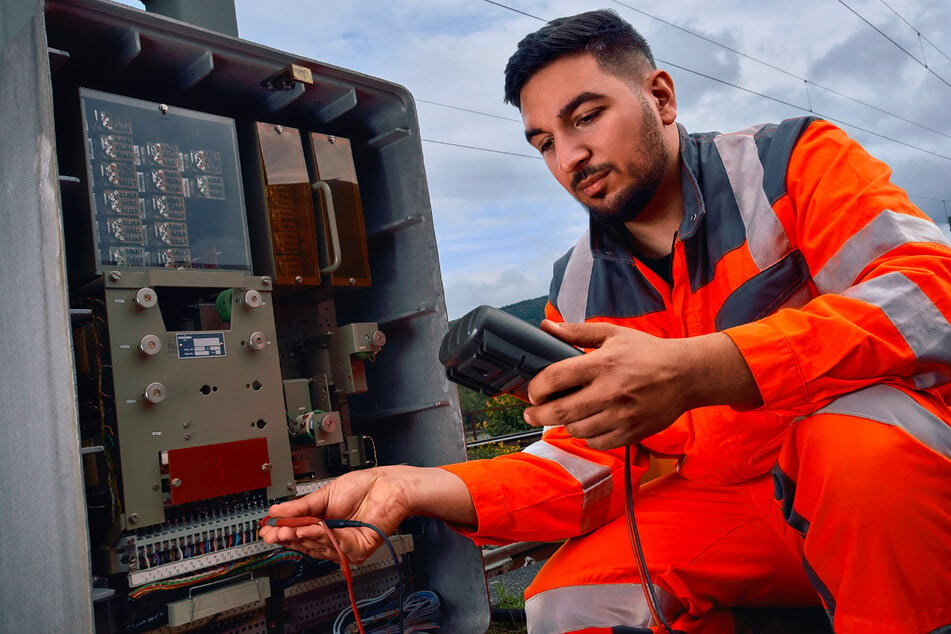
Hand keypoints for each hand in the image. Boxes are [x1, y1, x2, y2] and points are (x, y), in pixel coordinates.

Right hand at [259, 467, 410, 564]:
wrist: (387, 485)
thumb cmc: (363, 488)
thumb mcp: (324, 495)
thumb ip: (301, 507)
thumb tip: (277, 512)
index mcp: (322, 524)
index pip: (298, 534)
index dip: (282, 533)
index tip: (267, 530)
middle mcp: (332, 537)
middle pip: (304, 544)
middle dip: (288, 538)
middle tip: (274, 533)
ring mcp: (344, 545)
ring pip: (318, 547)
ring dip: (303, 537)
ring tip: (290, 530)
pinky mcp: (357, 549)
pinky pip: (336, 547)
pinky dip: (323, 537)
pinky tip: (312, 529)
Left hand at [523, 321, 759, 449]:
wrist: (686, 375)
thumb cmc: (647, 352)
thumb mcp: (613, 334)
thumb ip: (577, 332)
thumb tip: (546, 327)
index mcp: (603, 364)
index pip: (556, 378)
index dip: (537, 387)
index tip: (532, 391)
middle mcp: (610, 392)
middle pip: (560, 411)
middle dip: (537, 415)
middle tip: (530, 414)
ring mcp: (622, 415)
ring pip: (577, 430)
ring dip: (565, 424)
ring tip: (564, 415)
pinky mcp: (632, 432)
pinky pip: (597, 442)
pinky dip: (587, 436)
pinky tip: (587, 424)